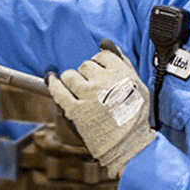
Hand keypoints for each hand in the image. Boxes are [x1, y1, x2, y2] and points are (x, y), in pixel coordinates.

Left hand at [47, 41, 155, 177]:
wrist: (129, 146)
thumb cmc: (135, 117)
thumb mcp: (138, 85)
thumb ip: (123, 63)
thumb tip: (105, 43)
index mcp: (121, 74)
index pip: (102, 56)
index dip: (99, 63)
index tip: (99, 73)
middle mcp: (104, 81)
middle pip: (86, 65)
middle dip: (87, 74)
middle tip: (92, 87)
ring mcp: (88, 95)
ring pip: (70, 75)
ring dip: (72, 80)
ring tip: (78, 90)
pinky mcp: (75, 110)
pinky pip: (58, 91)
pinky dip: (52, 83)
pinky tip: (51, 78)